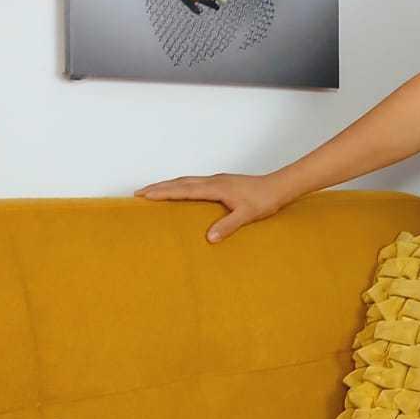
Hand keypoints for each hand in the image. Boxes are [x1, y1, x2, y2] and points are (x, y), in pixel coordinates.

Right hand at [133, 172, 288, 243]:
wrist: (280, 187)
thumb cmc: (265, 200)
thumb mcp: (247, 215)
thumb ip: (228, 225)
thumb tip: (210, 238)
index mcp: (216, 188)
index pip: (184, 190)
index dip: (163, 192)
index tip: (144, 195)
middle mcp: (214, 181)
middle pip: (180, 182)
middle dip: (159, 187)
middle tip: (139, 193)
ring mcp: (218, 180)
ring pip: (187, 181)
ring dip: (169, 185)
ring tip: (153, 191)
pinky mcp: (222, 183)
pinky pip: (195, 183)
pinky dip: (182, 186)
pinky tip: (181, 192)